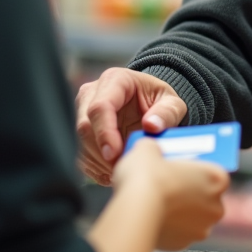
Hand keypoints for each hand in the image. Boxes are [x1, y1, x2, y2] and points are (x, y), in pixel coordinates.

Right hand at [75, 68, 186, 184]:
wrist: (148, 105)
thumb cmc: (158, 101)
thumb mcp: (172, 103)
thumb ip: (166, 113)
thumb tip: (151, 126)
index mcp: (115, 80)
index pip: (100, 106)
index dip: (104, 132)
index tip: (114, 153)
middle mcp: (92, 93)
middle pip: (85, 127)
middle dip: (102, 153)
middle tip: (124, 167)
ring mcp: (82, 111)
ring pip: (80, 143)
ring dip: (99, 163)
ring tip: (123, 169)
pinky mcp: (78, 131)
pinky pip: (80, 155)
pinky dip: (96, 168)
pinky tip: (114, 171)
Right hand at [112, 139, 229, 249]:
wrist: (135, 207)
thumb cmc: (148, 177)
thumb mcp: (149, 147)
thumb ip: (156, 147)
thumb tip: (151, 149)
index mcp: (217, 178)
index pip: (213, 171)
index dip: (196, 168)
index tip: (183, 166)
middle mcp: (216, 205)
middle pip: (205, 195)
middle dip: (189, 190)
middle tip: (169, 181)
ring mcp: (200, 227)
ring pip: (192, 216)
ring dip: (180, 209)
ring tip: (159, 199)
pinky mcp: (183, 244)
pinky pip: (178, 231)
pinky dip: (170, 225)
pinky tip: (155, 214)